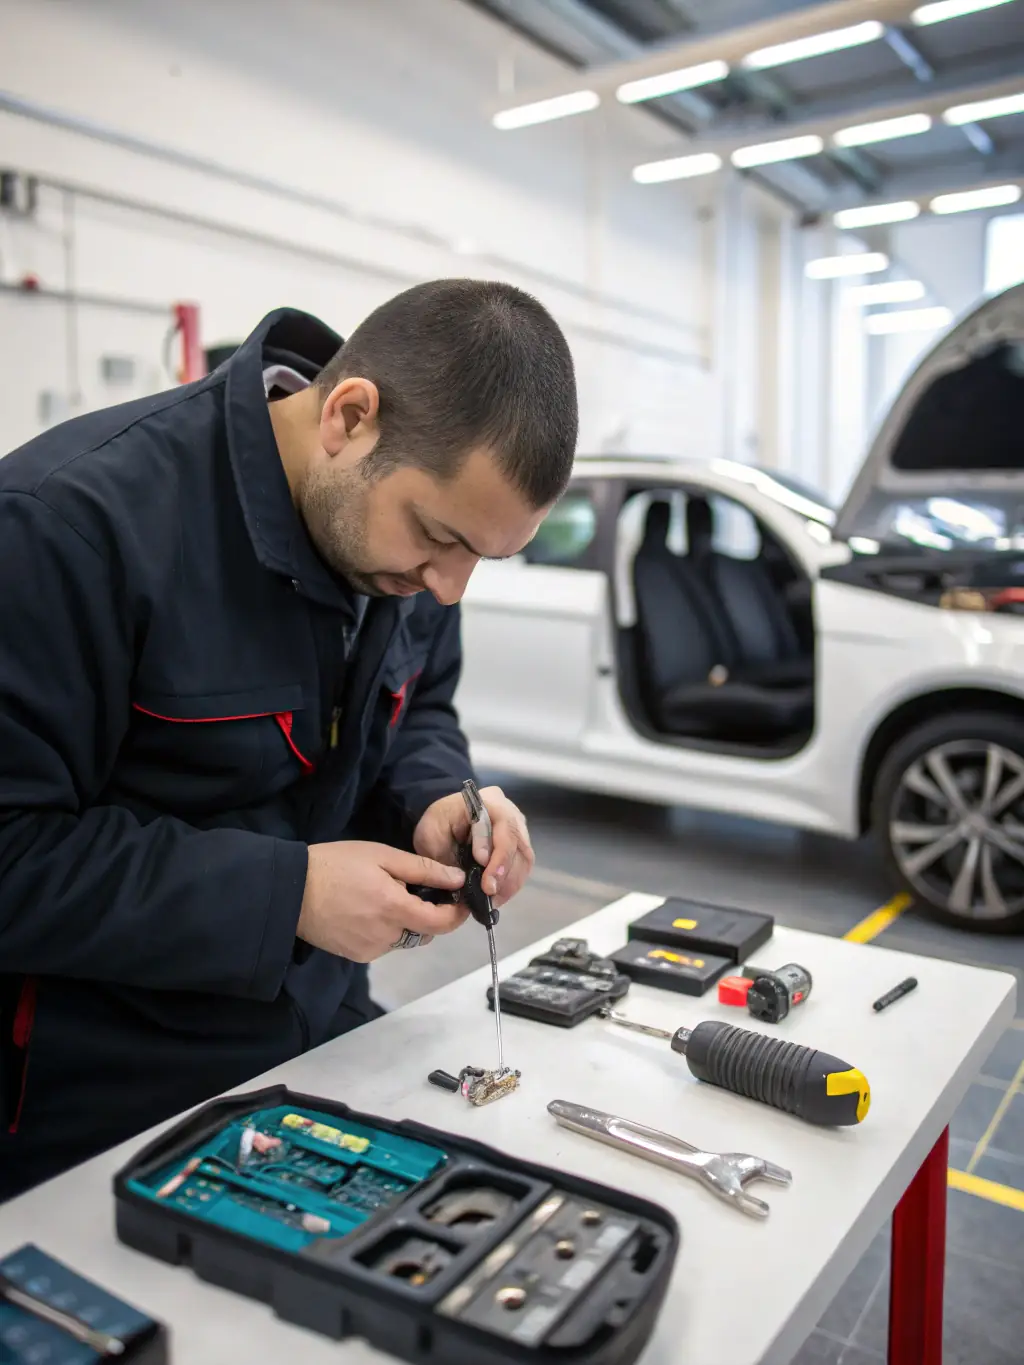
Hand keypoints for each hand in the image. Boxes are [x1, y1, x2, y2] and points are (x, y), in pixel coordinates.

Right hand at [297, 841, 466, 961]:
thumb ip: (424, 870)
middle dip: (427, 914)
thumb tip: (458, 879)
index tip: (462, 900)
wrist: (291, 890)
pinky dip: (386, 930)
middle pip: (424, 932)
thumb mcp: (382, 856)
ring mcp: (370, 950)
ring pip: (404, 939)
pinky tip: (367, 911)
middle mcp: (387, 937)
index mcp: (395, 910)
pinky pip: (384, 945)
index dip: (457, 914)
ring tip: (383, 897)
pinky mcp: (356, 956)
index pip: (442, 923)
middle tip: (413, 889)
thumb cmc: (337, 865)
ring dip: (405, 922)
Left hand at [414, 785, 533, 908]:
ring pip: (524, 858)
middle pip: (518, 844)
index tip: (486, 880)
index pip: (504, 826)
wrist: (443, 821)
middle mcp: (509, 812)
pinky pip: (522, 866)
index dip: (498, 856)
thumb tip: (478, 867)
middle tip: (489, 895)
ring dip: (510, 882)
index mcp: (487, 802)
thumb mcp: (433, 835)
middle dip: (505, 874)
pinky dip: (511, 884)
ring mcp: (517, 828)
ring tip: (493, 900)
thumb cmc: (437, 825)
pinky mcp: (519, 844)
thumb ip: (451, 851)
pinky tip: (497, 896)